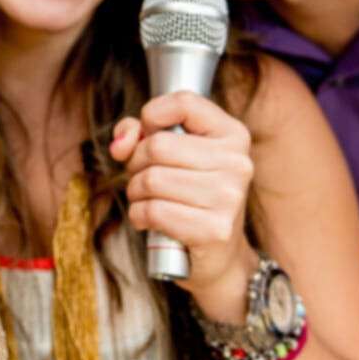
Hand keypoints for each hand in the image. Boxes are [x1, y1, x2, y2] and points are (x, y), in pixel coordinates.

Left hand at [110, 91, 257, 321]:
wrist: (220, 257)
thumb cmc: (191, 198)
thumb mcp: (172, 157)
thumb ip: (139, 134)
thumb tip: (122, 142)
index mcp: (233, 136)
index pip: (184, 102)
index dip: (151, 116)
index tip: (148, 134)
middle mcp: (237, 163)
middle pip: (158, 146)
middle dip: (136, 163)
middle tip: (144, 178)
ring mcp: (228, 197)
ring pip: (151, 180)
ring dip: (135, 192)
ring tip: (148, 200)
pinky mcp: (213, 230)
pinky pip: (153, 211)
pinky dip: (139, 216)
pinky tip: (149, 220)